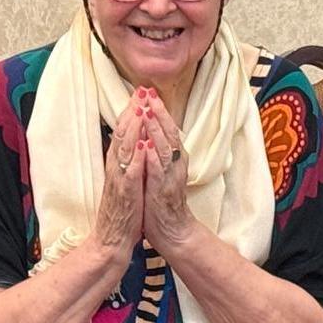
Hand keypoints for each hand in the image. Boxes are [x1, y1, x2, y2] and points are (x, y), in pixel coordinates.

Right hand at [91, 89, 145, 262]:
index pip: (122, 134)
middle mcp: (115, 169)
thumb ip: (126, 166)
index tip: (140, 94)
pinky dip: (136, 155)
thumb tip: (131, 147)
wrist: (110, 243)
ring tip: (141, 106)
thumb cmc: (120, 215)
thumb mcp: (124, 185)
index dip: (131, 113)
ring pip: (124, 148)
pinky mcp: (124, 193)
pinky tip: (142, 142)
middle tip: (141, 90)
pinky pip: (130, 171)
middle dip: (132, 111)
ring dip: (132, 126)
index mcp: (116, 166)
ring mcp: (118, 180)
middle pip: (121, 134)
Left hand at [142, 92, 195, 253]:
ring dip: (156, 129)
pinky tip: (147, 145)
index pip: (167, 129)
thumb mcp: (160, 172)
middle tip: (149, 92)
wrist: (173, 232)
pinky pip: (158, 172)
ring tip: (149, 111)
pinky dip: (153, 158)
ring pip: (165, 149)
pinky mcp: (162, 192)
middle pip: (169, 133)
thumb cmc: (163, 201)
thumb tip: (148, 131)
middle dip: (158, 112)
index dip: (158, 109)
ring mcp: (170, 177)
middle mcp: (175, 164)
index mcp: (174, 159)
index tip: (148, 91)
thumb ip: (157, 152)